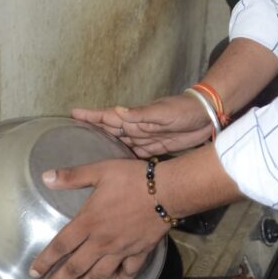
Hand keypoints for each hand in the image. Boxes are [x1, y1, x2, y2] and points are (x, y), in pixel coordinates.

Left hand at [29, 158, 169, 278]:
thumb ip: (72, 176)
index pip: (60, 246)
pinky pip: (129, 271)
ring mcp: (121, 250)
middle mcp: (101, 241)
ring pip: (97, 276)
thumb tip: (45, 177)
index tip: (33, 274)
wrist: (168, 191)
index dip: (45, 261)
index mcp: (89, 222)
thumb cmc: (133, 179)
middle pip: (74, 268)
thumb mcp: (100, 170)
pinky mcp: (140, 252)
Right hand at [71, 94, 212, 155]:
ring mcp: (144, 138)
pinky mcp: (154, 148)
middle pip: (109, 131)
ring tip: (86, 156)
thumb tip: (117, 110)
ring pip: (119, 144)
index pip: (108, 115)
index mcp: (135, 116)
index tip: (72, 113)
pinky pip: (133, 154)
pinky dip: (122, 159)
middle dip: (92, 133)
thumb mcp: (163, 111)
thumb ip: (140, 114)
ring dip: (105, 148)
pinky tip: (114, 168)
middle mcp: (135, 127)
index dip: (91, 115)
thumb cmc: (183, 110)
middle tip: (71, 139)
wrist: (206, 117)